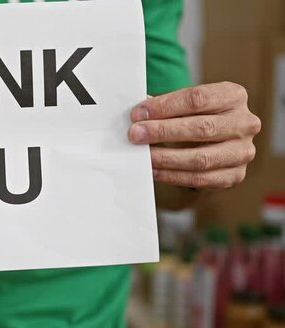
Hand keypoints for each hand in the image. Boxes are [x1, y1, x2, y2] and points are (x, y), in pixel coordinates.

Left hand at [128, 82, 260, 189]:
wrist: (215, 144)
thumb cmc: (195, 118)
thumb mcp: (185, 105)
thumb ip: (164, 107)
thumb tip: (137, 114)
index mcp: (233, 96)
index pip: (197, 99)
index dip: (164, 106)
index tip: (138, 114)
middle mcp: (245, 123)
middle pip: (201, 128)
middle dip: (163, 132)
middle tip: (135, 134)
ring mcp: (242, 152)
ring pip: (201, 158)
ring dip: (166, 158)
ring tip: (143, 155)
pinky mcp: (234, 176)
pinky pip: (199, 179)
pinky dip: (172, 176)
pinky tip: (154, 170)